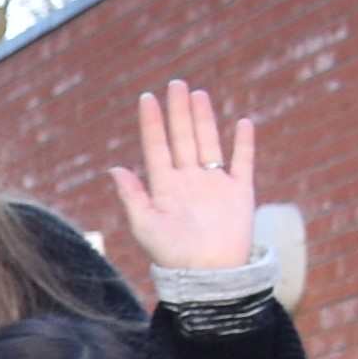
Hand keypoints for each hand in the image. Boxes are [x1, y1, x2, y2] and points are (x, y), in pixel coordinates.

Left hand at [107, 84, 261, 274]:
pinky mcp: (239, 191)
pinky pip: (242, 162)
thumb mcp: (145, 225)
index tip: (147, 98)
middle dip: (178, 112)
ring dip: (204, 119)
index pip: (156, 147)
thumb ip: (132, 196)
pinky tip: (242, 123)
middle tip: (176, 83)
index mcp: (164, 186)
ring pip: (208, 143)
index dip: (151, 123)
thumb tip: (114, 168)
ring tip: (198, 95)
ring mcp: (214, 183)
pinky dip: (243, 143)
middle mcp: (188, 180)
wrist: (208, 275)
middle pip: (182, 138)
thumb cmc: (171, 255)